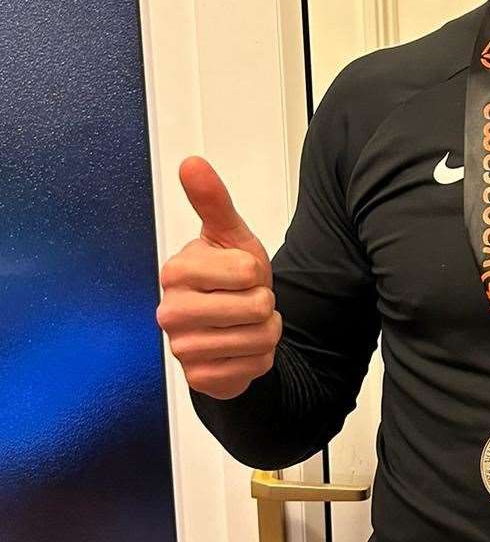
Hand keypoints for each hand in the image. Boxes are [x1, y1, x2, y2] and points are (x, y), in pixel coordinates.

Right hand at [156, 156, 280, 398]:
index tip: (239, 273)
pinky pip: (255, 366)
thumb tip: (191, 162)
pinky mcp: (198, 378)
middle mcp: (170, 311)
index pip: (247, 271)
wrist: (232, 326)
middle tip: (245, 300)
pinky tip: (241, 348)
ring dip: (265, 330)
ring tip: (246, 322)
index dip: (256, 272)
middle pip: (256, 306)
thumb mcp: (229, 235)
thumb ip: (212, 200)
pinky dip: (260, 357)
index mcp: (177, 270)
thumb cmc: (230, 276)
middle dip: (264, 302)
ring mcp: (182, 348)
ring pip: (259, 337)